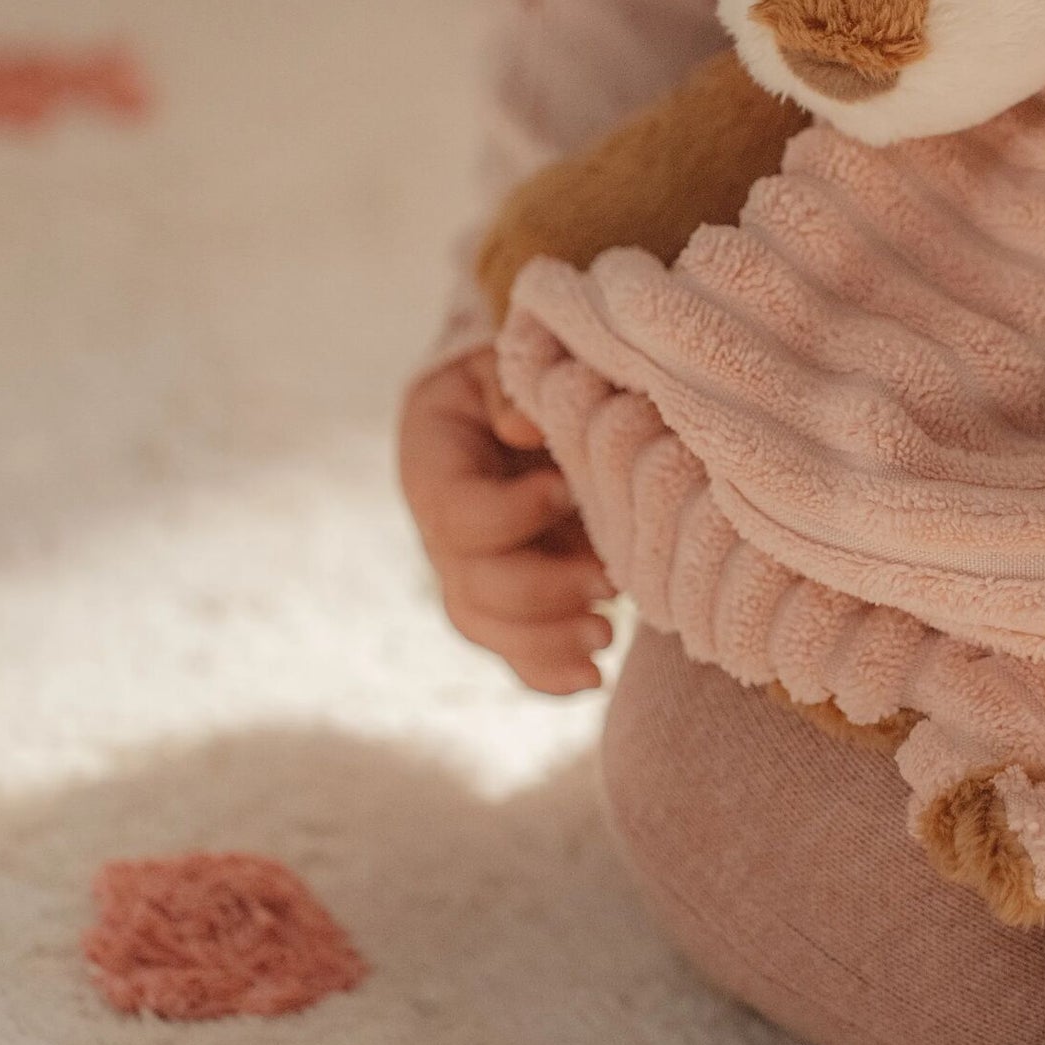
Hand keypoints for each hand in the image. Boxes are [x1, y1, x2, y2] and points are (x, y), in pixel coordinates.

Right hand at [398, 349, 613, 693]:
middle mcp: (442, 533)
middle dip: (543, 590)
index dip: (512, 513)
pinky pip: (511, 649)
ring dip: (547, 642)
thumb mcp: (501, 364)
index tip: (565, 490)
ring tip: (607, 636)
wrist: (494, 406)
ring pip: (488, 627)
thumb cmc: (505, 382)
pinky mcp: (502, 599)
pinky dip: (547, 674)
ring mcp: (468, 572)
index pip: (460, 513)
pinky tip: (591, 680)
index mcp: (436, 469)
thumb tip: (525, 428)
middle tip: (608, 579)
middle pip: (475, 585)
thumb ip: (509, 388)